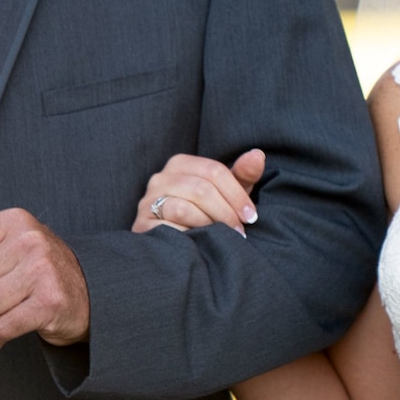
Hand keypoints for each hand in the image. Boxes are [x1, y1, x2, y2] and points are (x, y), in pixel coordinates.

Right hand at [133, 149, 264, 236]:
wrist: (175, 244)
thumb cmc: (206, 212)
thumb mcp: (226, 192)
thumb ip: (242, 174)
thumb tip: (258, 155)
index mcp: (180, 164)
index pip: (214, 171)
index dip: (237, 194)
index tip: (251, 216)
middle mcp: (160, 178)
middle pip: (201, 189)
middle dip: (226, 212)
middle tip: (240, 231)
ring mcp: (147, 202)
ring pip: (184, 208)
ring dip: (209, 225)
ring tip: (222, 238)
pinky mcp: (142, 225)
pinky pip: (169, 228)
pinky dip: (189, 236)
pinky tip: (200, 243)